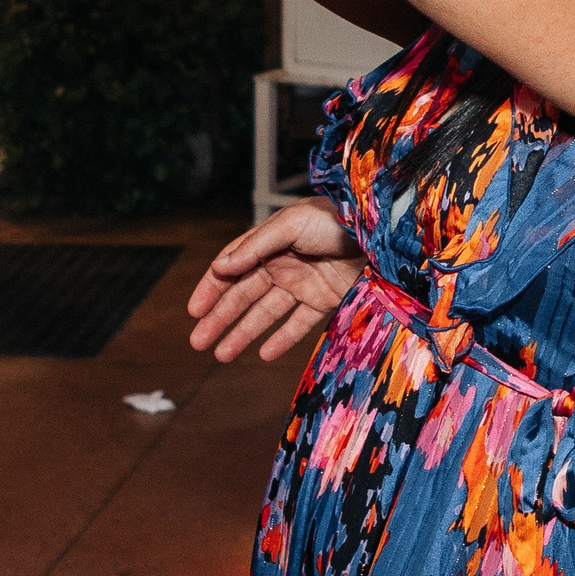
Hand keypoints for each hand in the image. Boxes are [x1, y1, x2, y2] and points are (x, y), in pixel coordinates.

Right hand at [187, 198, 364, 361]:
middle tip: (198, 342)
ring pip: (266, 313)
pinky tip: (263, 355)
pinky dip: (282, 339)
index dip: (211, 289)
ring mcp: (303, 283)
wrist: (380, 235)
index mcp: (269, 242)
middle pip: (243, 295)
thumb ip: (255, 246)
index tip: (194, 312)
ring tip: (222, 355)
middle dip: (219, 318)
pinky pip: (298, 324)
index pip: (231, 267)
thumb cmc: (336, 219)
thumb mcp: (291, 225)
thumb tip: (221, 267)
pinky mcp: (325, 300)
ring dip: (243, 334)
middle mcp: (283, 264)